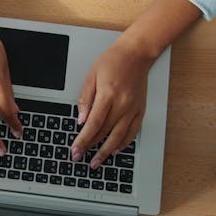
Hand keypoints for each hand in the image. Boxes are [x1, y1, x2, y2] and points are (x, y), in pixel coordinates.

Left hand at [70, 36, 154, 169]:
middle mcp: (122, 104)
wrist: (136, 54)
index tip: (75, 150)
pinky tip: (115, 150)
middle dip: (91, 148)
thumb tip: (81, 120)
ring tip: (97, 162)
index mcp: (108, 95)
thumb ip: (85, 99)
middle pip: (104, 133)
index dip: (83, 140)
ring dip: (107, 151)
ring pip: (119, 136)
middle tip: (80, 158)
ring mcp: (133, 108)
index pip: (93, 124)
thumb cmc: (113, 61)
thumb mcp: (91, 76)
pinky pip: (133, 132)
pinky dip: (124, 143)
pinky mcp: (140, 110)